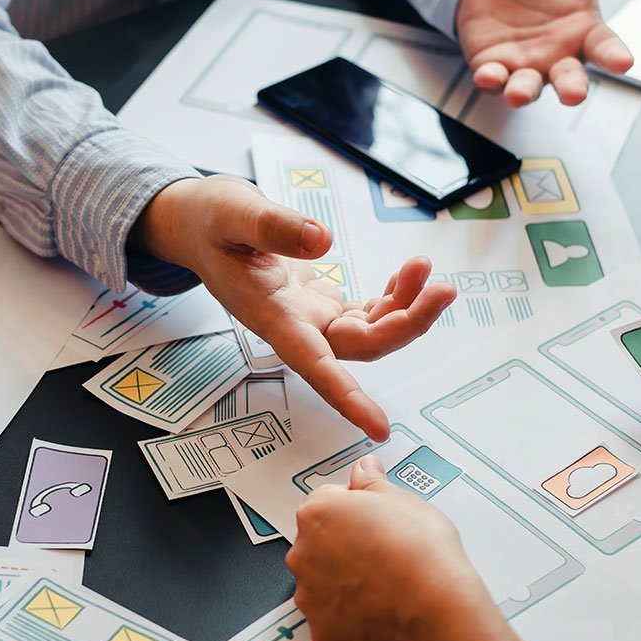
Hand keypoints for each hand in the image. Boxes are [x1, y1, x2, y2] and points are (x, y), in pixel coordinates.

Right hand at [132, 176, 456, 439]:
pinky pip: (366, 314)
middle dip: (407, 324)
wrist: (197, 226)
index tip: (379, 427)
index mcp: (269, 314)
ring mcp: (310, 317)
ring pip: (370, 332)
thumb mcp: (232, 213)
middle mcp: (294, 325)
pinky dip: (393, 298)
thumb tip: (322, 239)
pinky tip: (406, 275)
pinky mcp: (320, 303)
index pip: (313, 365)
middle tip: (442, 289)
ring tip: (424, 268)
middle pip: (360, 346)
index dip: (347, 398)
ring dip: (406, 307)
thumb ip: (273, 226)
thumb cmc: (208, 222)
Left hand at [286, 455, 574, 640]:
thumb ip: (371, 480)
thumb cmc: (420, 549)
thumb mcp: (400, 498)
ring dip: (342, 582)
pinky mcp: (322, 630)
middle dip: (342, 546)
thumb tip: (364, 467)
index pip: (325, 503)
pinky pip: (331, 619)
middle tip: (380, 552)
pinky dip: (348, 616)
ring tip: (381, 583)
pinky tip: (376, 608)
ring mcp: (310, 595)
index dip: (352, 511)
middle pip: (318, 543)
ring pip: (321, 582)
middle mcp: (303, 552)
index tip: (372, 521)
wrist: (435, 604)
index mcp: (317, 512)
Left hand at [456, 0, 640, 106]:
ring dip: (523, 93)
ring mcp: (524, 65)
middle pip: (568, 79)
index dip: (614, 56)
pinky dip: (490, 81)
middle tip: (573, 96)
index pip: (605, 47)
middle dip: (571, 89)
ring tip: (518, 96)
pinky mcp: (492, 66)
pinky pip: (493, 80)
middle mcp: (557, 56)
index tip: (623, 63)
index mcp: (584, 31)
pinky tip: (486, 76)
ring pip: (527, 87)